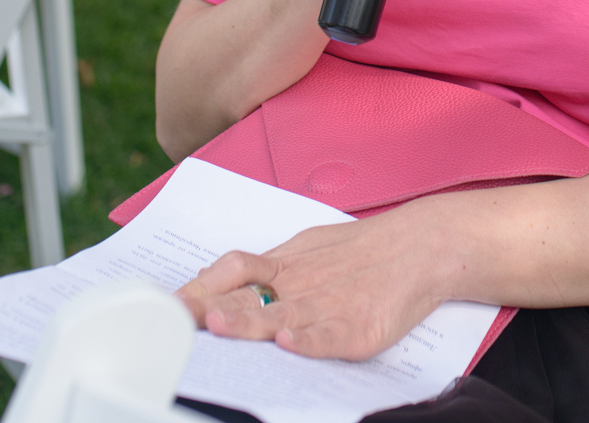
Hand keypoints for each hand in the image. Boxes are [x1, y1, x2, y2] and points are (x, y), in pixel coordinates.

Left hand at [180, 206, 450, 360]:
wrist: (421, 246)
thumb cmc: (362, 251)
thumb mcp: (307, 248)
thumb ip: (265, 267)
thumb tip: (216, 278)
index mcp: (286, 263)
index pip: (232, 270)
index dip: (198, 287)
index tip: (168, 303)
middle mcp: (300, 284)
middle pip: (247, 296)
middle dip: (208, 310)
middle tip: (175, 320)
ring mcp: (328, 306)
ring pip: (280, 316)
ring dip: (246, 323)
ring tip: (218, 325)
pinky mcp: (358, 328)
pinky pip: (327, 336)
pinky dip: (307, 340)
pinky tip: (287, 343)